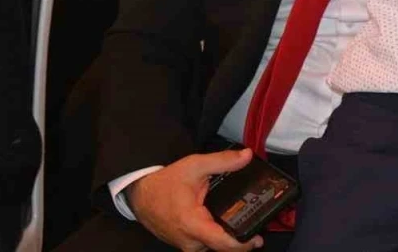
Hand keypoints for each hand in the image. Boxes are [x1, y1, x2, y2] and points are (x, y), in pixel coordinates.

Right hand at [126, 149, 263, 251]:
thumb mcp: (195, 165)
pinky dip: (216, 237)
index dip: (241, 244)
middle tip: (256, 228)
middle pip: (220, 248)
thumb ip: (223, 161)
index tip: (257, 238)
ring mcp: (184, 244)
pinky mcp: (183, 243)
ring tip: (244, 226)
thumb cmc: (166, 182)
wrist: (141, 193)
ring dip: (227, 240)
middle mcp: (188, 240)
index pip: (221, 243)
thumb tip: (247, 156)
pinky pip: (203, 245)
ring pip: (212, 248)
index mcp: (192, 223)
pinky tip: (226, 226)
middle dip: (239, 241)